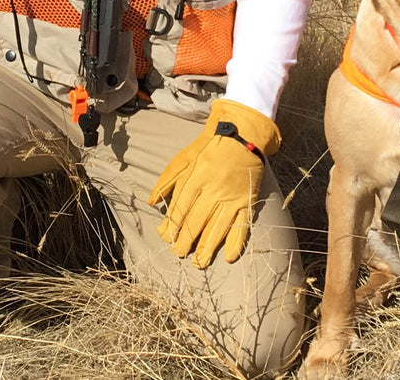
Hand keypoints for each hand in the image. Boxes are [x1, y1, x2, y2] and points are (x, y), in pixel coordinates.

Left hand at [147, 98, 280, 268]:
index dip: (173, 226)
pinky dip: (235, 242)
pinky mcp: (247, 200)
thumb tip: (151, 202)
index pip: (181, 208)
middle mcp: (213, 189)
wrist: (243, 135)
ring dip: (207, 248)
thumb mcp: (184, 158)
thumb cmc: (209, 147)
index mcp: (196, 178)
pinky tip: (228, 257)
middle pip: (196, 221)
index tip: (167, 238)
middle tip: (178, 253)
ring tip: (198, 263)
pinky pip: (242, 225)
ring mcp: (232, 196)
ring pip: (217, 228)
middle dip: (186, 241)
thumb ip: (167, 180)